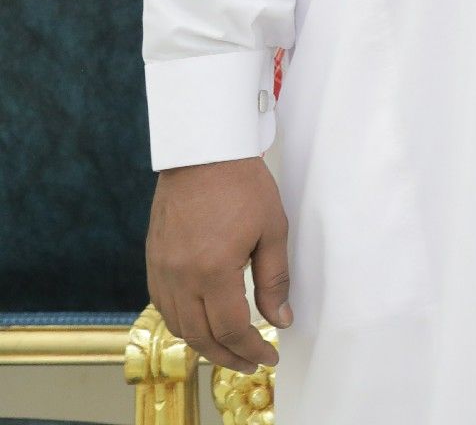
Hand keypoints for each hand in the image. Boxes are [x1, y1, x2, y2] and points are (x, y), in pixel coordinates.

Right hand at [147, 156, 287, 372]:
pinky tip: (201, 324)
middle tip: (251, 363)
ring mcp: (161, 270)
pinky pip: (163, 306)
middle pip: (201, 336)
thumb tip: (280, 319)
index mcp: (213, 271)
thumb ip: (274, 280)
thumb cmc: (242, 186)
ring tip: (229, 350)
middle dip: (229, 356)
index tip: (269, 357)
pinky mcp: (153, 261)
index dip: (252, 349)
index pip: (232, 328)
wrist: (202, 153)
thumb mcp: (272, 230)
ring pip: (178, 326)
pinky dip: (183, 323)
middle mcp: (180, 277)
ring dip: (203, 345)